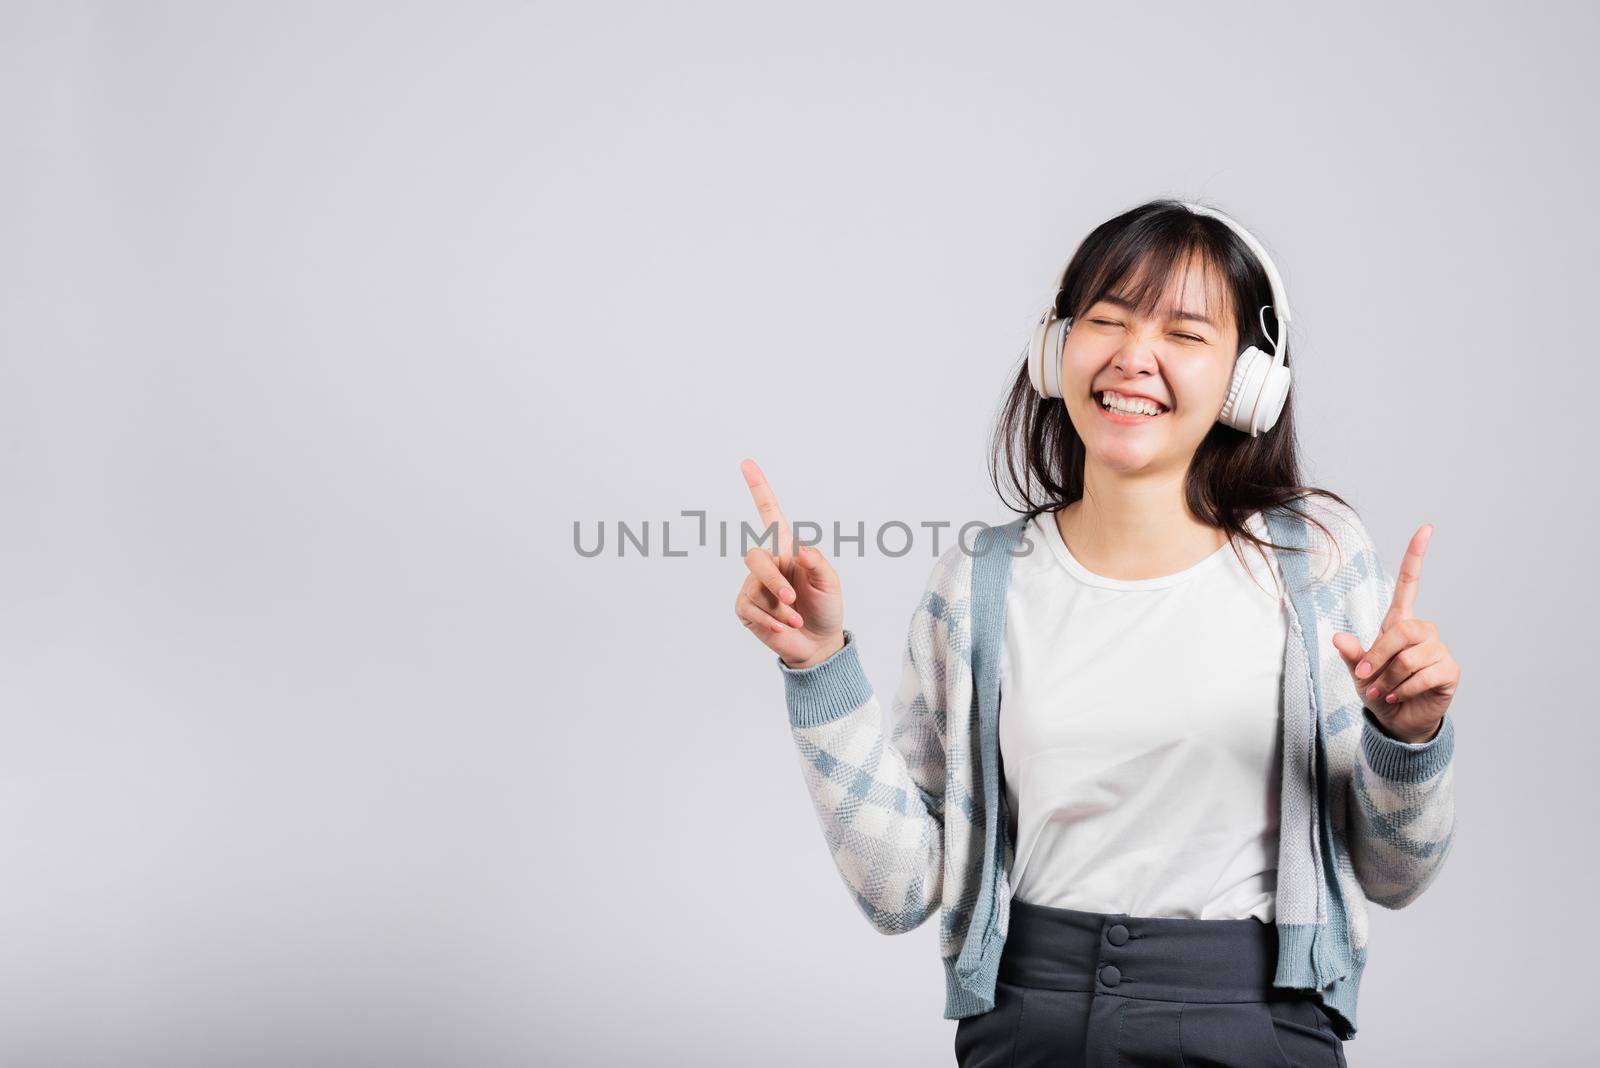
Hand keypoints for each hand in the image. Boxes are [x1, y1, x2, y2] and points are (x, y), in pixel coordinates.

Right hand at [733, 458, 845, 668]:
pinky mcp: (746, 608)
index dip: (759, 489)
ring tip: (795, 619)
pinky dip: (769, 620)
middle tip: (792, 599)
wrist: (818, 644)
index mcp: (787, 550)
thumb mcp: (831, 584)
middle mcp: (768, 564)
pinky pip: (749, 608)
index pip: (770, 514)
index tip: (747, 464)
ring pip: (753, 585)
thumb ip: (818, 563)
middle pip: (754, 556)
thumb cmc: (826, 609)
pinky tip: (782, 628)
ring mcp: (754, 586)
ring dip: (778, 607)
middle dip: (773, 578)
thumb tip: (800, 549)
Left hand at [1331, 523, 1460, 743]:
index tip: (1426, 528)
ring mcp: (1439, 650)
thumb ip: (1352, 655)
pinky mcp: (1449, 671)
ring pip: (1408, 659)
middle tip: (1365, 680)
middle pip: (1400, 632)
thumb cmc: (1378, 690)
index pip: (1410, 583)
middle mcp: (1423, 631)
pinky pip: (1422, 676)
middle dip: (1377, 658)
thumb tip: (1338, 638)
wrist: (1398, 720)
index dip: (1416, 556)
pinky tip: (1399, 698)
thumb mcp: (1358, 672)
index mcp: (1399, 623)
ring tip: (1384, 693)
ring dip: (1388, 681)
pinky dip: (1403, 691)